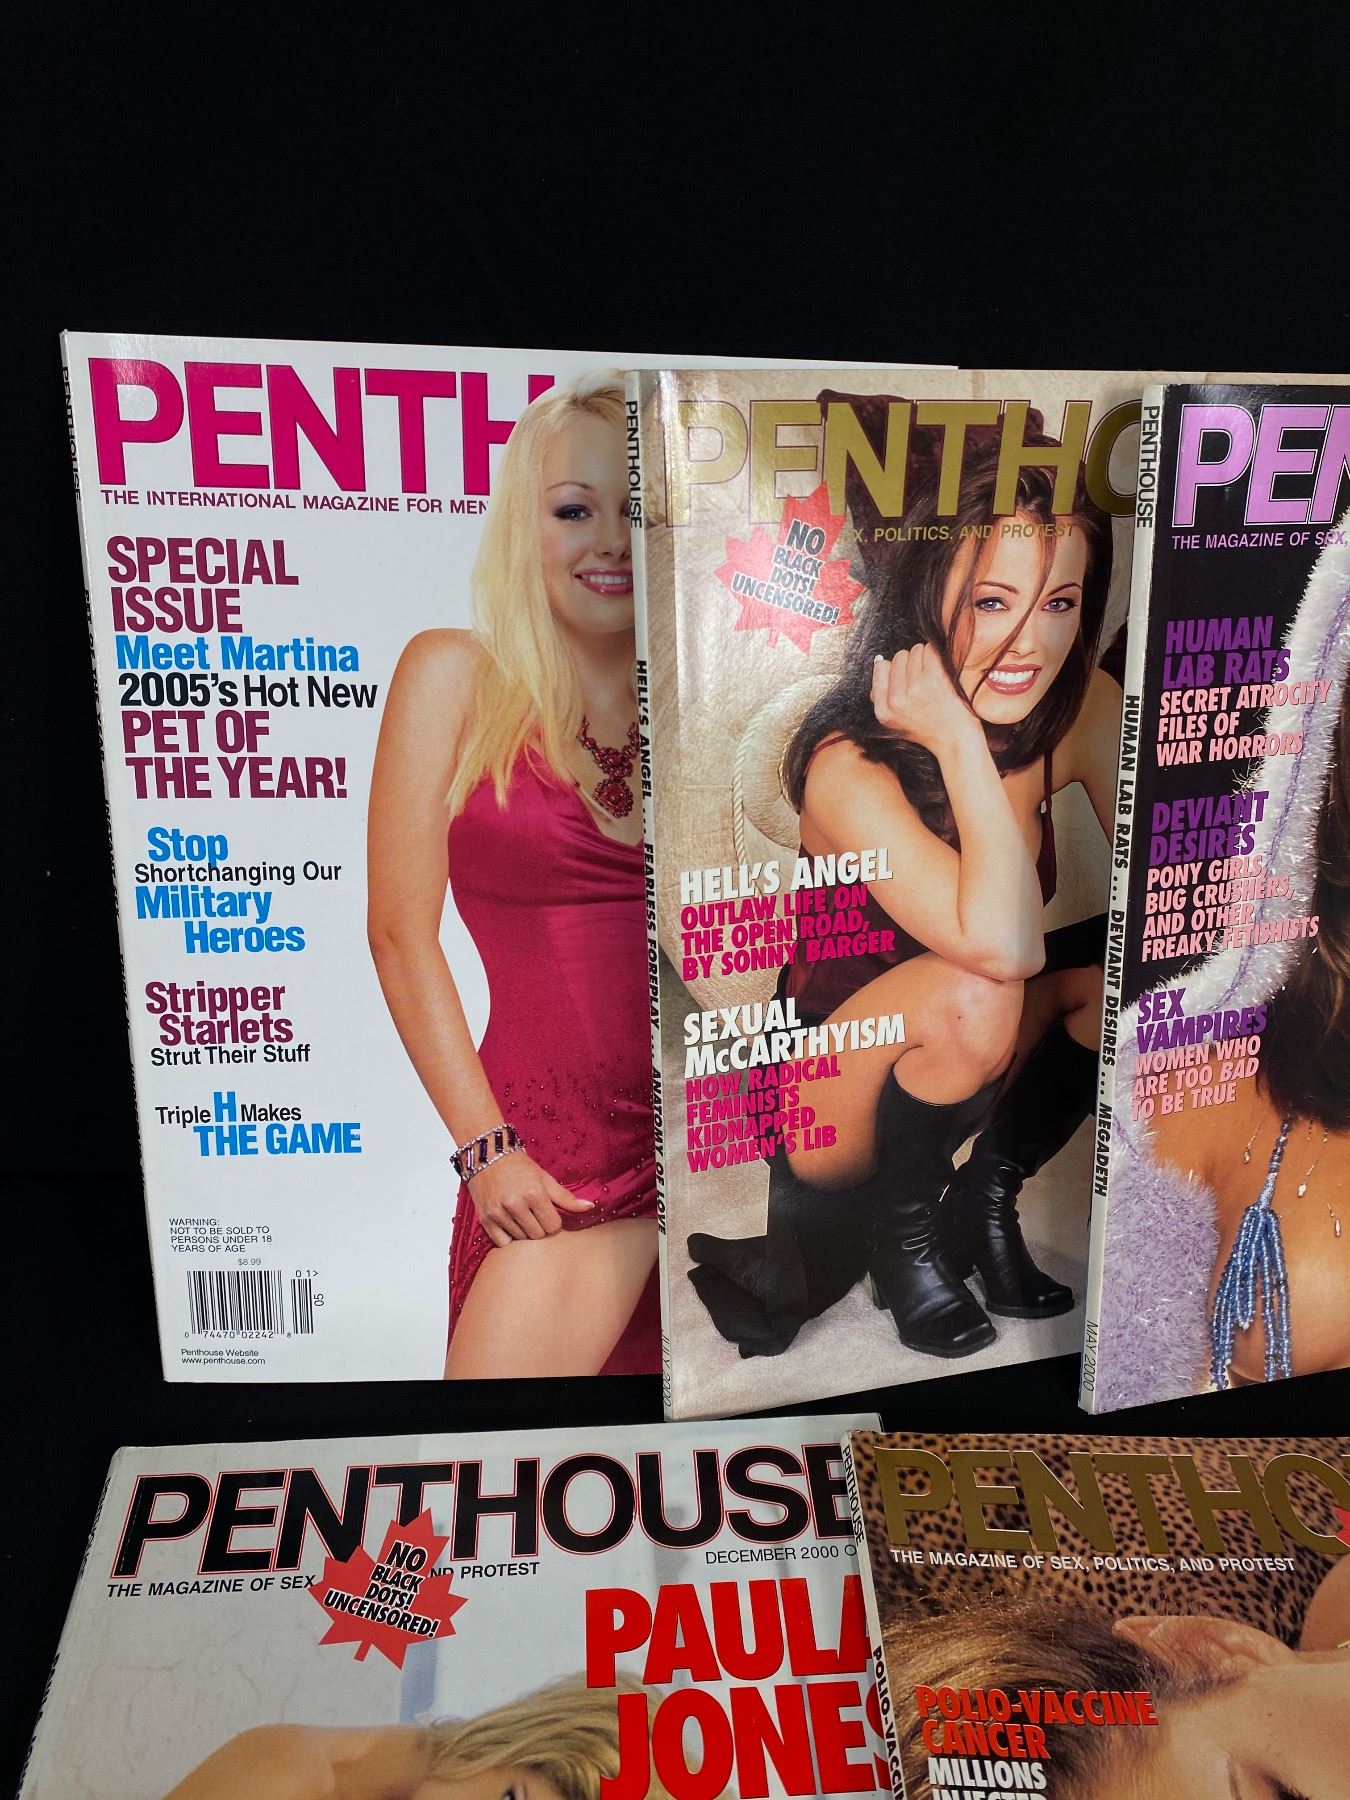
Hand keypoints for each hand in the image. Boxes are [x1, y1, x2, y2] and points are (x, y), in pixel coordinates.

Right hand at [466, 1148, 594, 1246]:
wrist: (488, 1156)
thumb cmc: (520, 1167)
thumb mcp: (545, 1179)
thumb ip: (567, 1197)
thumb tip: (590, 1207)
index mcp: (534, 1193)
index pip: (553, 1227)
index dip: (553, 1221)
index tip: (547, 1212)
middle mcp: (515, 1204)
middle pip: (538, 1235)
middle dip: (539, 1227)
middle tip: (533, 1214)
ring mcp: (498, 1212)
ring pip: (521, 1239)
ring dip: (523, 1231)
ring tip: (520, 1215)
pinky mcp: (485, 1219)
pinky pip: (502, 1242)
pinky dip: (507, 1237)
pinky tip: (509, 1223)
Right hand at [871, 644, 976, 755]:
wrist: (955, 740)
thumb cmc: (929, 730)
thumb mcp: (896, 722)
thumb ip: (882, 697)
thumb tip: (878, 662)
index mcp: (883, 710)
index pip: (881, 667)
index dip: (895, 669)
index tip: (907, 678)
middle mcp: (896, 699)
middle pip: (898, 657)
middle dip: (910, 662)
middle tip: (923, 678)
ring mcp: (914, 688)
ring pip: (915, 651)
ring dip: (925, 657)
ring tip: (933, 675)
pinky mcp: (934, 679)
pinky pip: (930, 650)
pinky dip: (936, 654)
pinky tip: (941, 667)